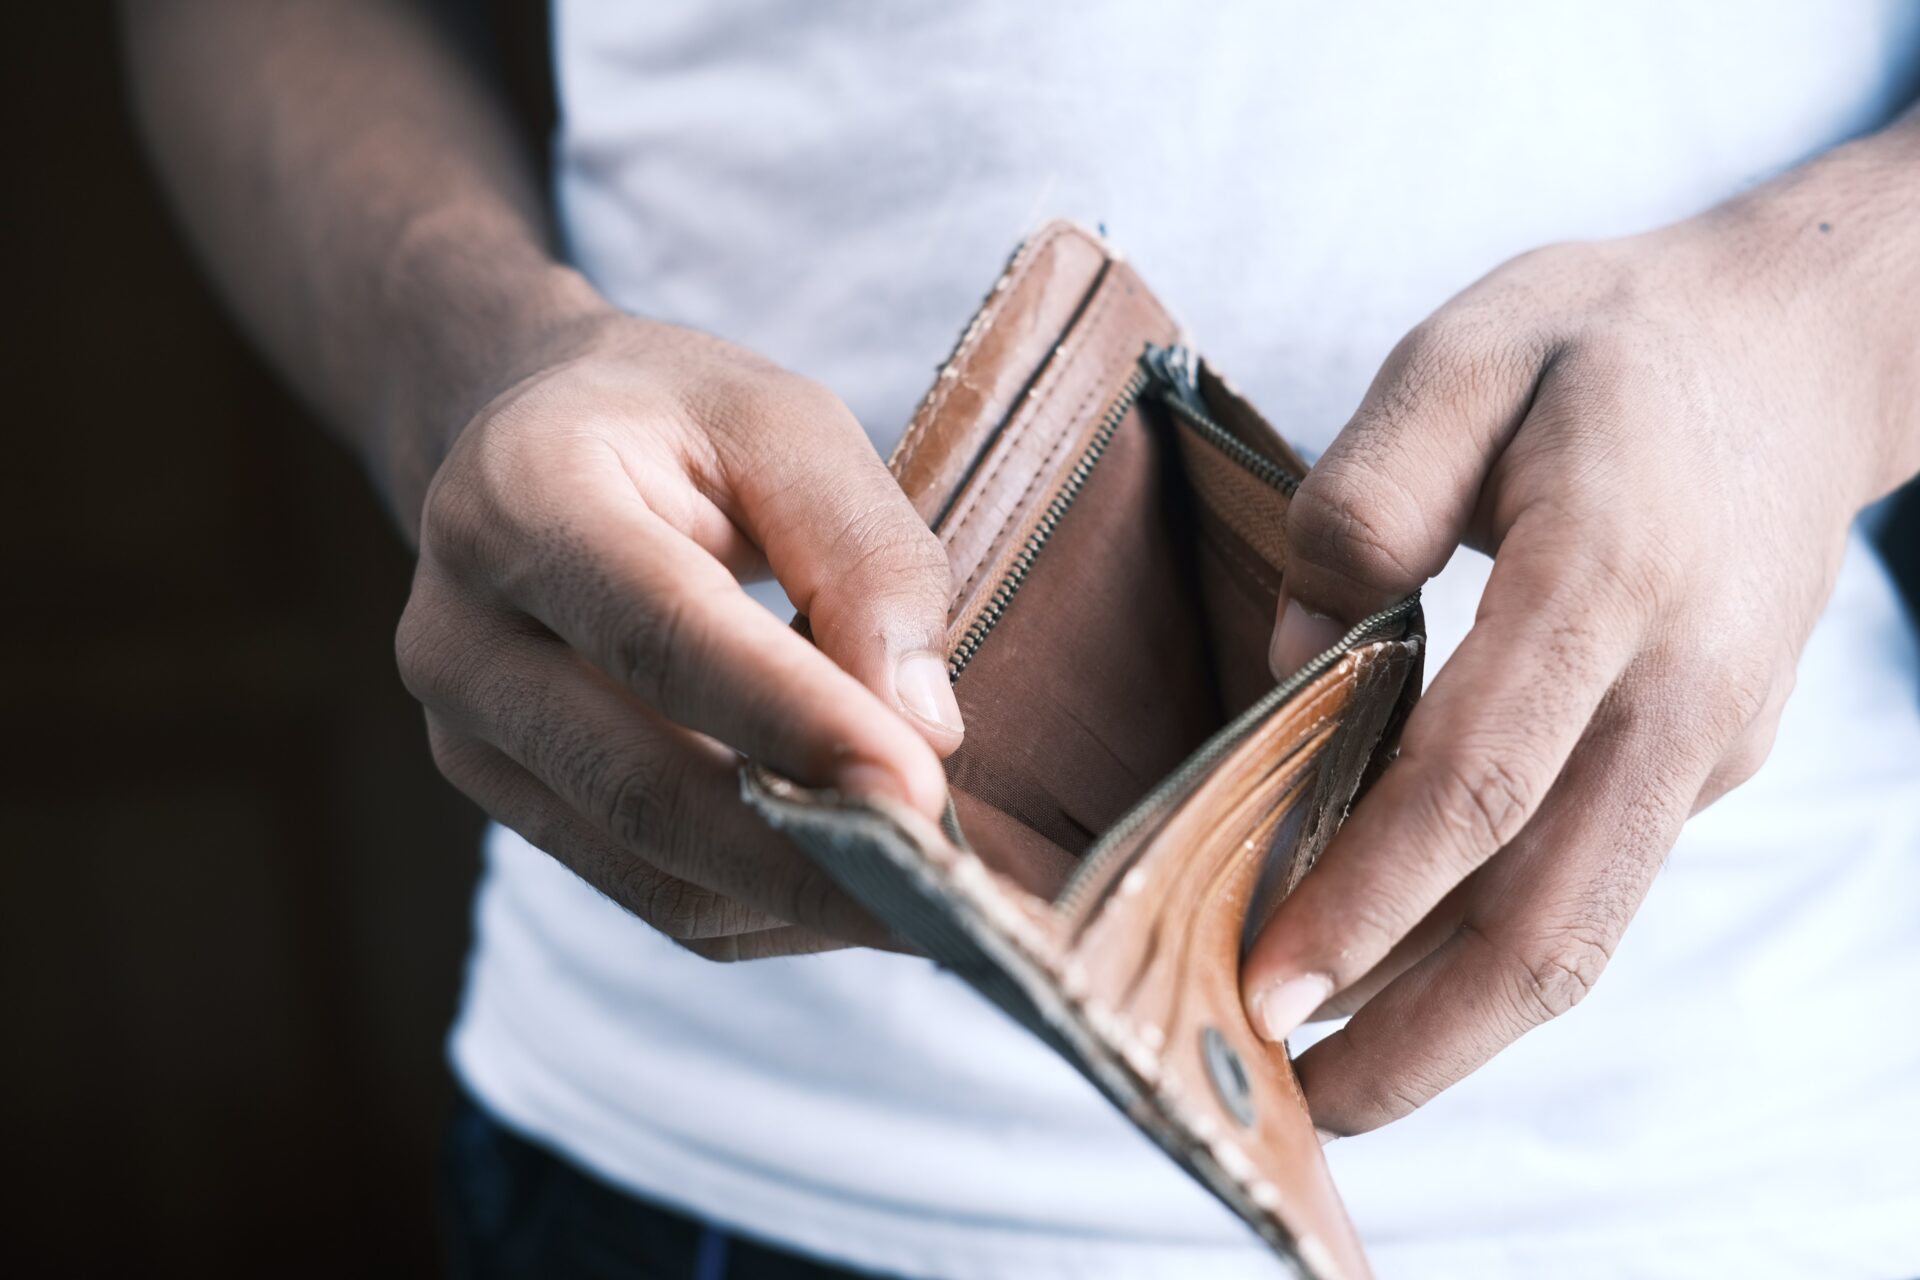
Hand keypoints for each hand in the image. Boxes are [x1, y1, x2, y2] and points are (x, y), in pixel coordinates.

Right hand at [396, 306, 964, 958]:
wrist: (531, 444)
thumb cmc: (677, 423)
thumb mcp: (788, 425)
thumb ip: (864, 556)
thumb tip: (924, 730)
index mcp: (521, 496)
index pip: (664, 636)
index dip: (795, 723)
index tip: (921, 794)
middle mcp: (462, 633)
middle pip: (643, 788)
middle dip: (810, 857)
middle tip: (950, 893)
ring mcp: (468, 737)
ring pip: (651, 873)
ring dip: (802, 900)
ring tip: (930, 896)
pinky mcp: (508, 805)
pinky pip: (654, 897)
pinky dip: (769, 908)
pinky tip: (855, 882)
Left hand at [1243, 136, 1919, 1135]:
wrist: (1798, 351)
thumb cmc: (1607, 344)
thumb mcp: (1467, 352)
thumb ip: (1368, 495)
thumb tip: (1298, 656)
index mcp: (1609, 575)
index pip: (1480, 780)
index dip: (1369, 897)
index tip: (1267, 983)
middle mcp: (1678, 688)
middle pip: (1551, 914)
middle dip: (1420, 1035)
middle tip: (1296, 1104)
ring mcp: (1707, 738)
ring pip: (1583, 924)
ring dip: (1459, 1023)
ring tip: (1336, 1076)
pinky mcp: (1706, 760)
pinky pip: (1592, 877)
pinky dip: (1495, 944)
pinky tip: (1401, 964)